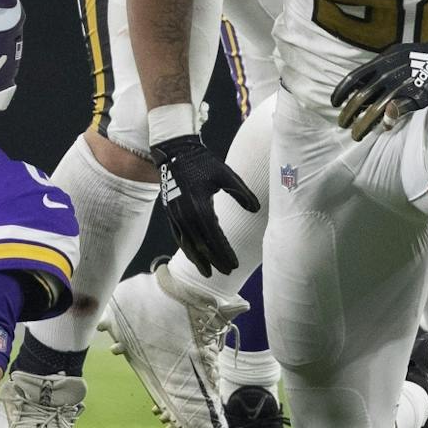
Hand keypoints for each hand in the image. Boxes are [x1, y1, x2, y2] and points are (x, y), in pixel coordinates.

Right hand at [151, 136, 260, 276]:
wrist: (175, 153)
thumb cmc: (203, 163)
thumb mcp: (226, 175)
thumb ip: (242, 193)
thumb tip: (256, 210)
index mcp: (200, 206)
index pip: (215, 237)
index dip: (225, 253)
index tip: (236, 264)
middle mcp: (186, 215)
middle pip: (202, 246)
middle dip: (215, 261)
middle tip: (228, 272)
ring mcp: (176, 216)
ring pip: (188, 245)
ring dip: (199, 261)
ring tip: (209, 274)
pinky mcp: (170, 215)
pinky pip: (179, 238)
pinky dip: (187, 250)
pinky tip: (195, 256)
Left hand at [331, 39, 427, 139]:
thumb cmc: (416, 57)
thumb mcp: (394, 56)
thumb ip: (376, 71)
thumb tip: (358, 88)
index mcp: (380, 62)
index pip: (352, 79)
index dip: (341, 92)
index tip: (334, 104)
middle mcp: (387, 74)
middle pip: (360, 98)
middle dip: (348, 114)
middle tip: (342, 124)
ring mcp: (401, 86)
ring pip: (375, 110)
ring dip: (363, 125)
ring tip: (356, 135)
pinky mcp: (415, 97)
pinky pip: (396, 113)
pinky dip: (387, 122)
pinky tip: (382, 129)